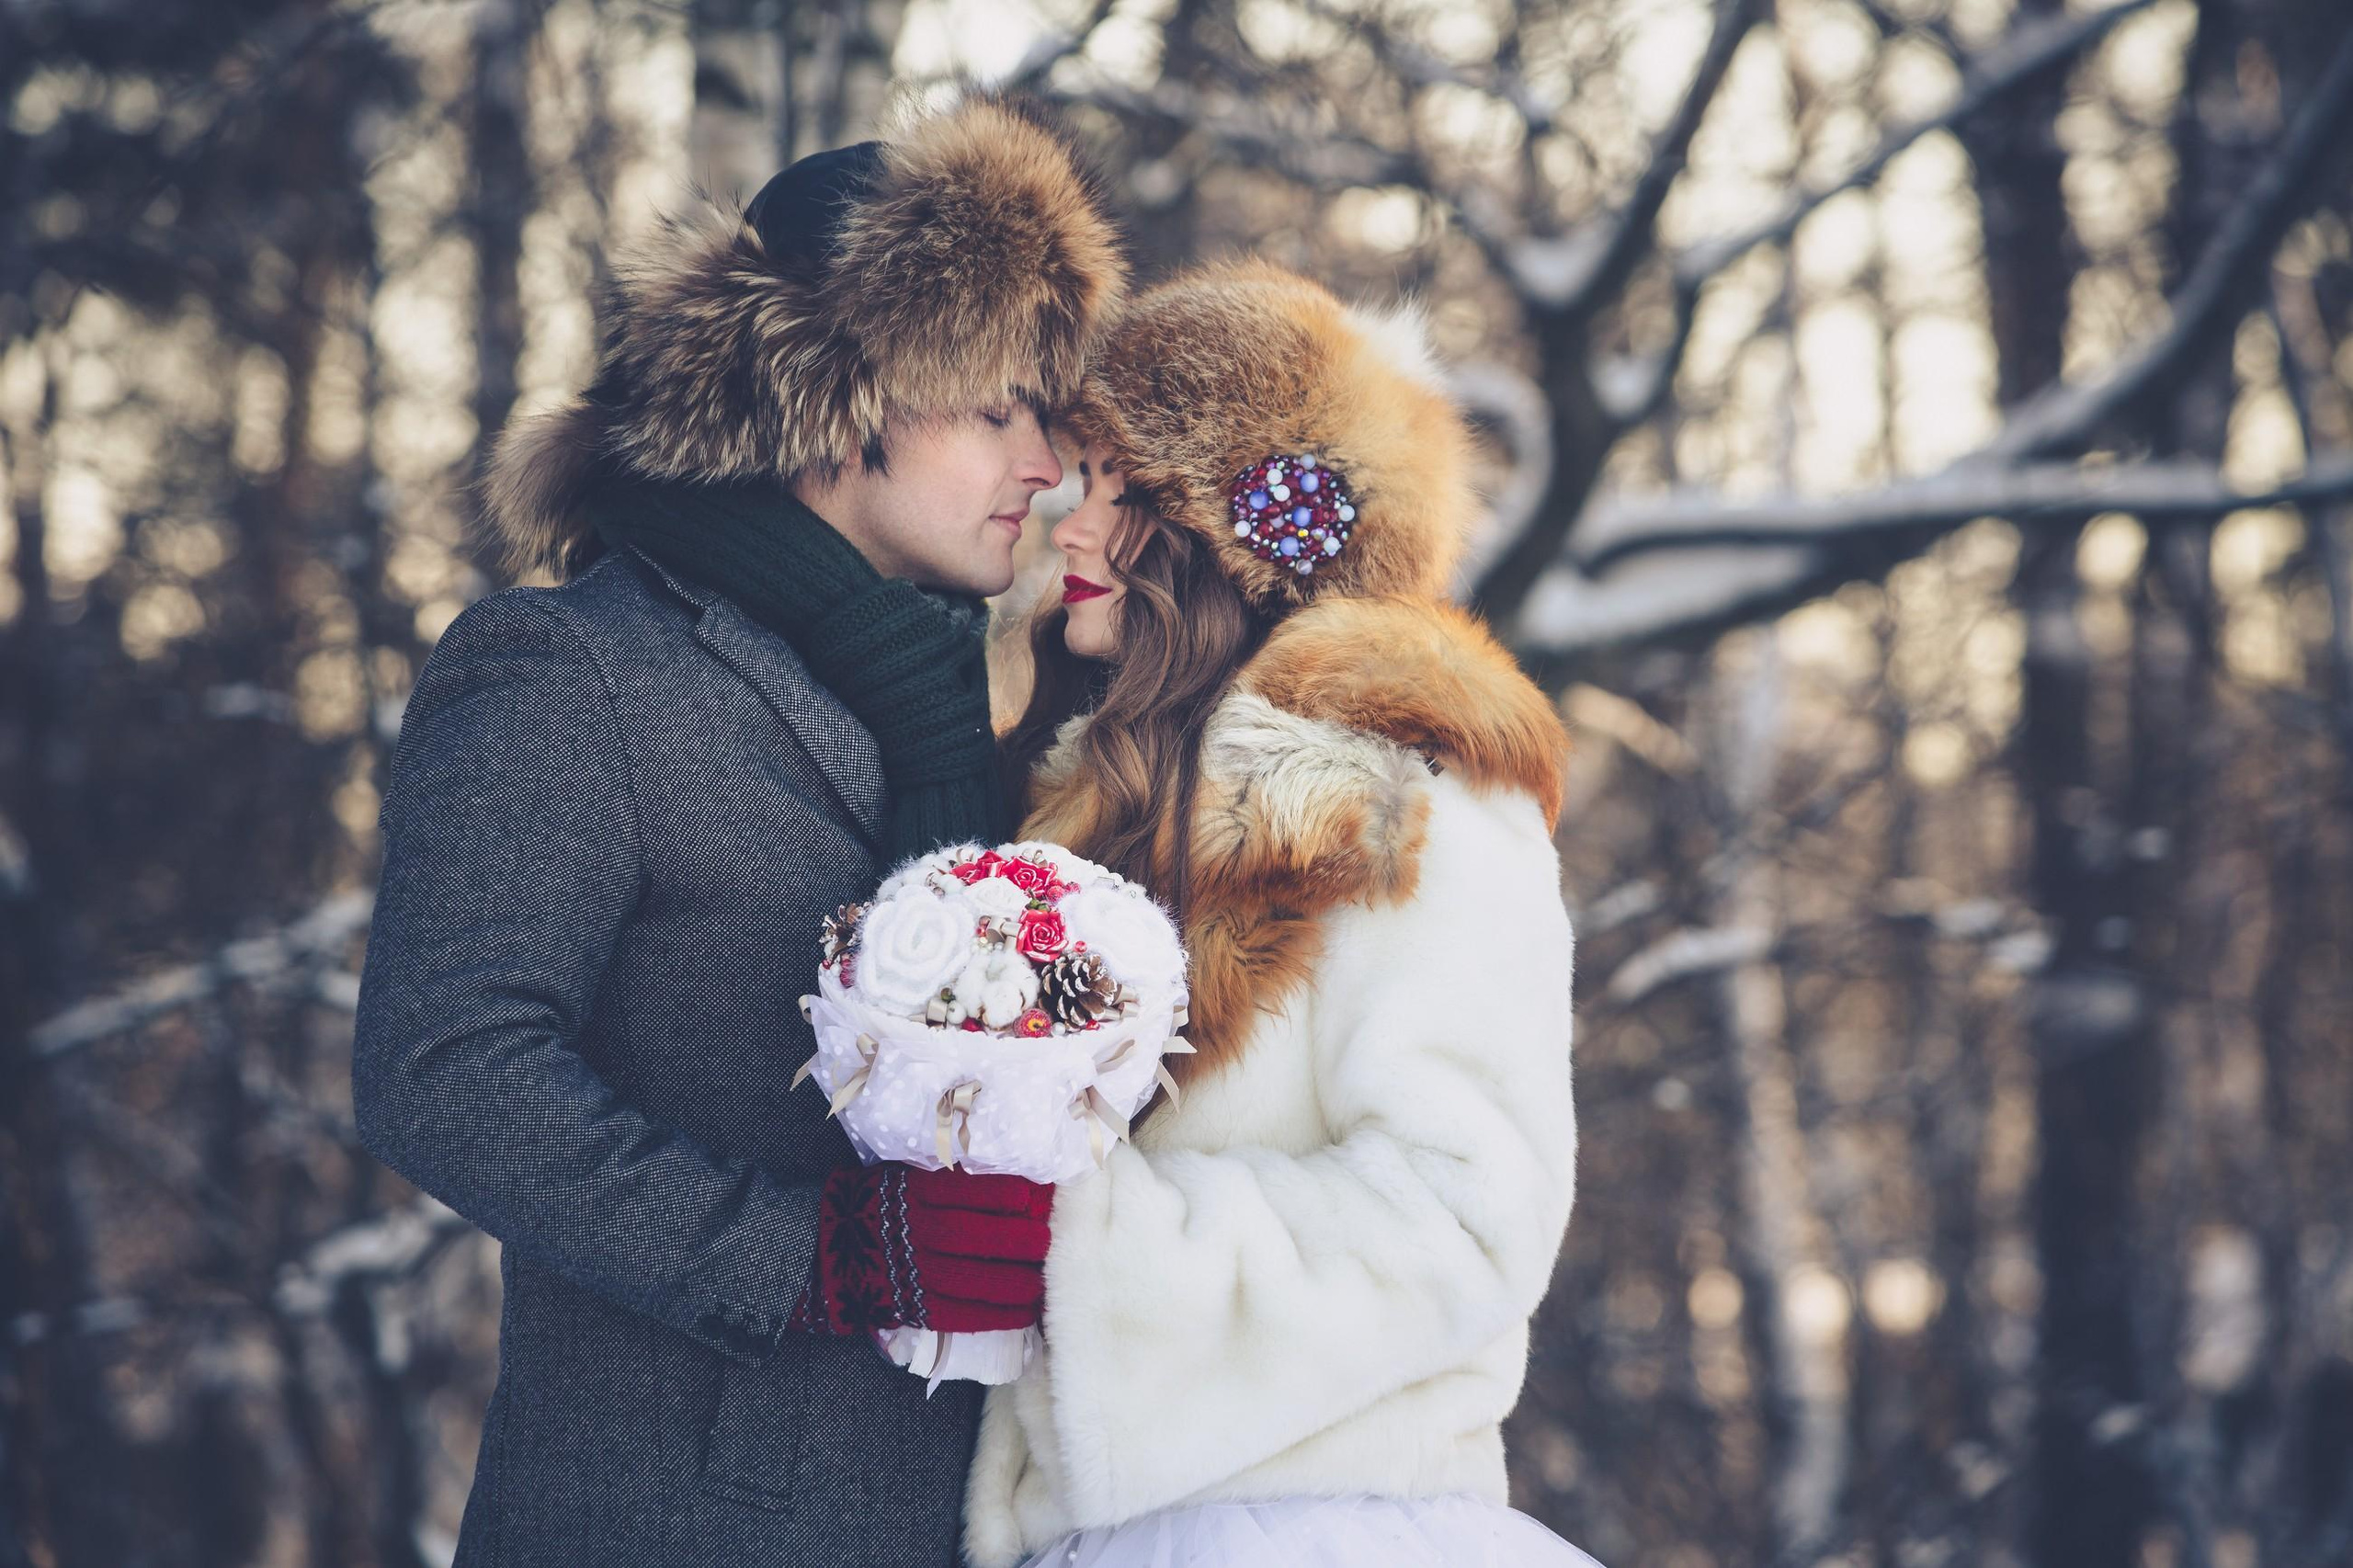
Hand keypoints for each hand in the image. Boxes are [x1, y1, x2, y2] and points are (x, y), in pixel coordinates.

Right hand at [801, 1163, 1053, 1334]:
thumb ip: (946, 1173)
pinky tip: (1025, 1311)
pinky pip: (959, 1314)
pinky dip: (995, 1315)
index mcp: (910, 1192)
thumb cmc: (880, 1205)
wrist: (823, 1253)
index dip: (1000, 1194)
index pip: (960, 1191)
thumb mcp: (904, 1174)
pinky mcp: (914, 1308)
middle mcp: (910, 1231)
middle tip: (1047, 1239)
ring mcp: (910, 1273)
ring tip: (1044, 1279)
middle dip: (1014, 1238)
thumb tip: (1011, 1166)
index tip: (1035, 1195)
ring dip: (1013, 1281)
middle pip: (968, 1235)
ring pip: (967, 1279)